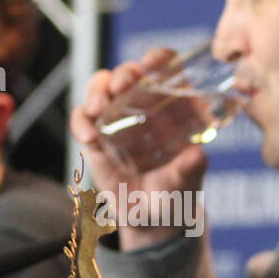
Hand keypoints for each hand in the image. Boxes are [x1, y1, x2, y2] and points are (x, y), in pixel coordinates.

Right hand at [69, 47, 208, 249]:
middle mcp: (144, 105)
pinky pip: (82, 118)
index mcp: (174, 106)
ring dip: (96, 91)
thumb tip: (197, 155)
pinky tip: (87, 136)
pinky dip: (80, 122)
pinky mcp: (97, 134)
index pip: (166, 69)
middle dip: (123, 74)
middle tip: (121, 86)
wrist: (151, 218)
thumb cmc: (175, 194)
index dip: (158, 59)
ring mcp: (118, 117)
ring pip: (101, 88)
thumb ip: (190, 169)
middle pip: (129, 73)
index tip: (151, 63)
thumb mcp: (185, 182)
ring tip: (97, 109)